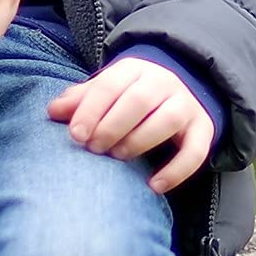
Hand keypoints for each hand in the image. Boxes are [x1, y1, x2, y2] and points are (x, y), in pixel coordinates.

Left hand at [48, 56, 216, 194]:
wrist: (182, 87)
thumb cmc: (131, 94)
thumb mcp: (107, 90)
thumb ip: (80, 100)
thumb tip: (52, 111)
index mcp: (135, 69)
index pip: (110, 85)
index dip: (91, 110)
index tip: (75, 135)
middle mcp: (164, 82)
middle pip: (139, 100)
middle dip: (112, 127)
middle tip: (94, 148)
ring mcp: (186, 105)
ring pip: (168, 120)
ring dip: (139, 141)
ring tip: (118, 157)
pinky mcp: (203, 128)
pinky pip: (195, 151)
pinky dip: (176, 171)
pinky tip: (154, 186)